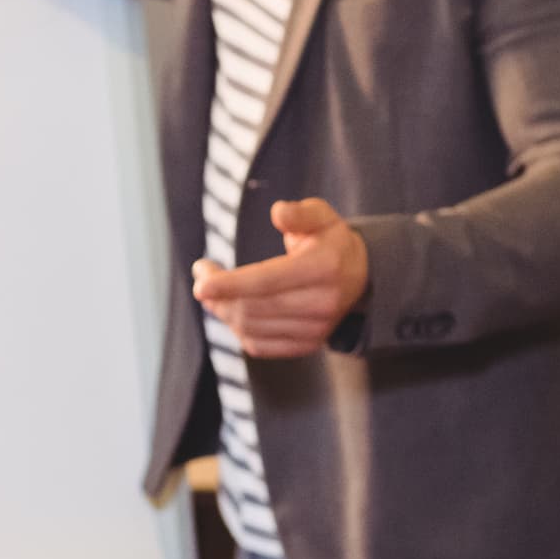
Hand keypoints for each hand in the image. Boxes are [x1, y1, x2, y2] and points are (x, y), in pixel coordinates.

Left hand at [190, 198, 371, 357]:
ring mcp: (315, 330)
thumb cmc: (330, 241)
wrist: (359, 277)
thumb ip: (300, 213)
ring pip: (252, 328)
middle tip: (202, 272)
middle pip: (254, 307)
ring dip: (222, 310)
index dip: (231, 284)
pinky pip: (259, 345)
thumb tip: (278, 212)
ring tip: (213, 289)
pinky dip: (237, 329)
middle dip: (218, 293)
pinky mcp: (306, 346)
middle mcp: (322, 304)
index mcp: (324, 267)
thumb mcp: (321, 215)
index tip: (200, 283)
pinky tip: (232, 308)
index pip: (268, 281)